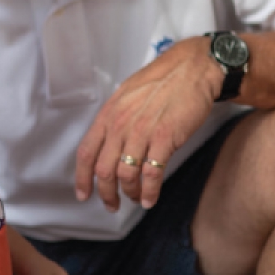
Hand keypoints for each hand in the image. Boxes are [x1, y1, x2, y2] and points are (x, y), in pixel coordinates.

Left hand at [75, 36, 220, 210]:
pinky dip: (149, 191)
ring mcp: (142, 131)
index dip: (82, 178)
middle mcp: (120, 124)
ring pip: (126, 174)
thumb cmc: (162, 81)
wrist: (192, 69)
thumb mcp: (127, 96)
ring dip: (129, 193)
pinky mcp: (165, 137)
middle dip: (106, 193)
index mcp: (108, 114)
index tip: (83, 194)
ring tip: (135, 199)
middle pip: (104, 170)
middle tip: (112, 205)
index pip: (86, 152)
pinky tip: (150, 198)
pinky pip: (151, 173)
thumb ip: (115, 119)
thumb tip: (109, 143)